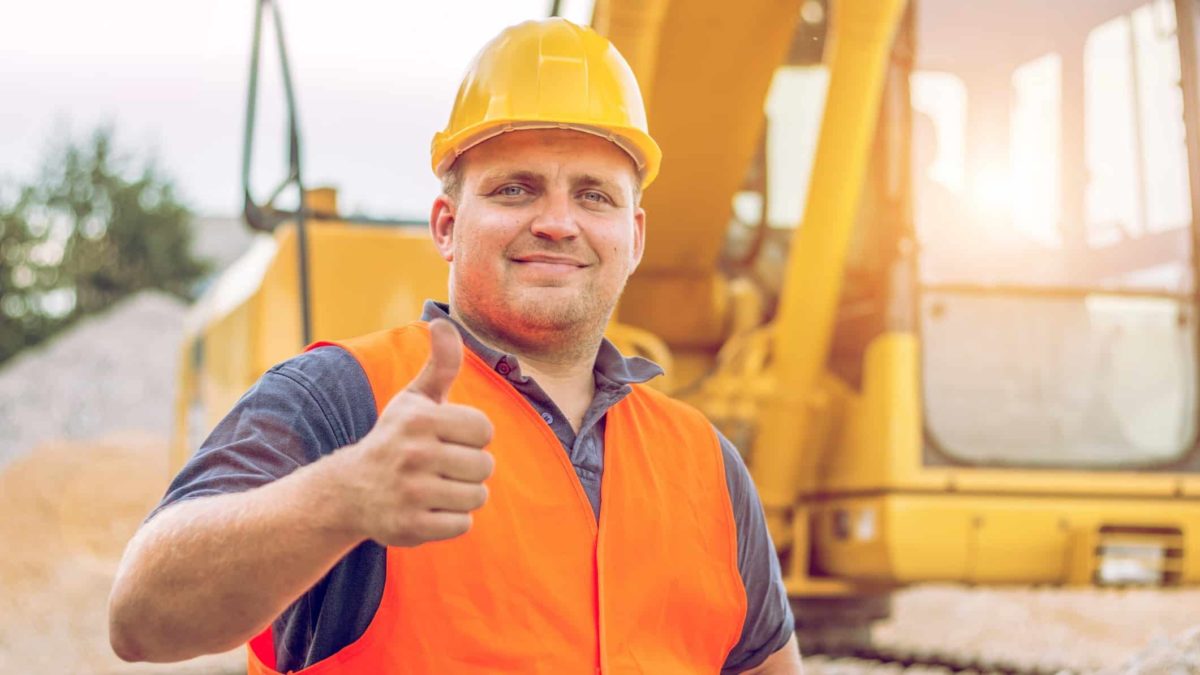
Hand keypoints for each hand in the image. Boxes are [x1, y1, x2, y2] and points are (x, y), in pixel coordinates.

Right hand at [333, 319, 494, 546]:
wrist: (350, 490)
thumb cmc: (395, 438)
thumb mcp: (415, 399)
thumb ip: (440, 364)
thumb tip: (444, 322)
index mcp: (420, 419)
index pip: (484, 430)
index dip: (472, 437)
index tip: (448, 439)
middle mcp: (413, 454)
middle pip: (484, 466)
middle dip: (469, 468)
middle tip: (441, 467)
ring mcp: (410, 492)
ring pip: (477, 497)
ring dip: (463, 495)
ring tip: (436, 487)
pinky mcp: (409, 526)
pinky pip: (462, 525)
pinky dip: (451, 520)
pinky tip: (428, 509)